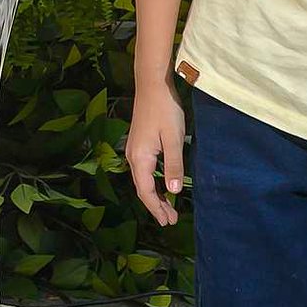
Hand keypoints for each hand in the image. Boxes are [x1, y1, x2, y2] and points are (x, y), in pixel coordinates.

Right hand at [126, 79, 186, 227]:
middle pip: (142, 188)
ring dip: (154, 195)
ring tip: (167, 207)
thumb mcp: (173, 139)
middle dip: (156, 205)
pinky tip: (162, 184)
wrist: (152, 85)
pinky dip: (152, 182)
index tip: (168, 221)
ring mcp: (134, 149)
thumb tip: (173, 192)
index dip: (157, 208)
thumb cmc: (165, 110)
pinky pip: (143, 170)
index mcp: (140, 158)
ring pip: (142, 180)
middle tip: (170, 220)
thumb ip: (173, 166)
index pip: (146, 191)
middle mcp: (133, 156)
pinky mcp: (138, 143)